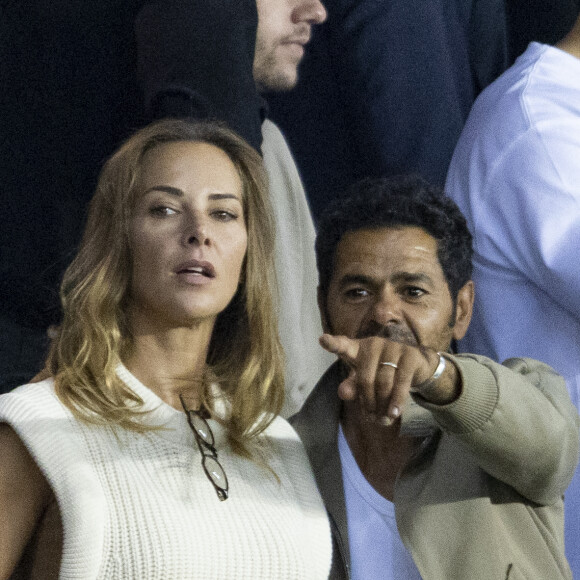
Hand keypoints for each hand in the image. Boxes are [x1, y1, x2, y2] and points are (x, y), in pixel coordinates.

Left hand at [320, 334, 458, 422]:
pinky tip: (394, 413)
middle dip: (368, 401)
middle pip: (365, 378)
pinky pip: (401, 382)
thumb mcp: (363, 381)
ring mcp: (393, 347)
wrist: (415, 367)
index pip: (343, 345)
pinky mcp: (410, 355)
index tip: (322, 340)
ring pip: (384, 382)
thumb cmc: (381, 373)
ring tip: (382, 420)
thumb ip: (352, 387)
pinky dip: (397, 401)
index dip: (332, 343)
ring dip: (382, 405)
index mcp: (357, 348)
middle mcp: (374, 344)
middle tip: (370, 417)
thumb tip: (343, 393)